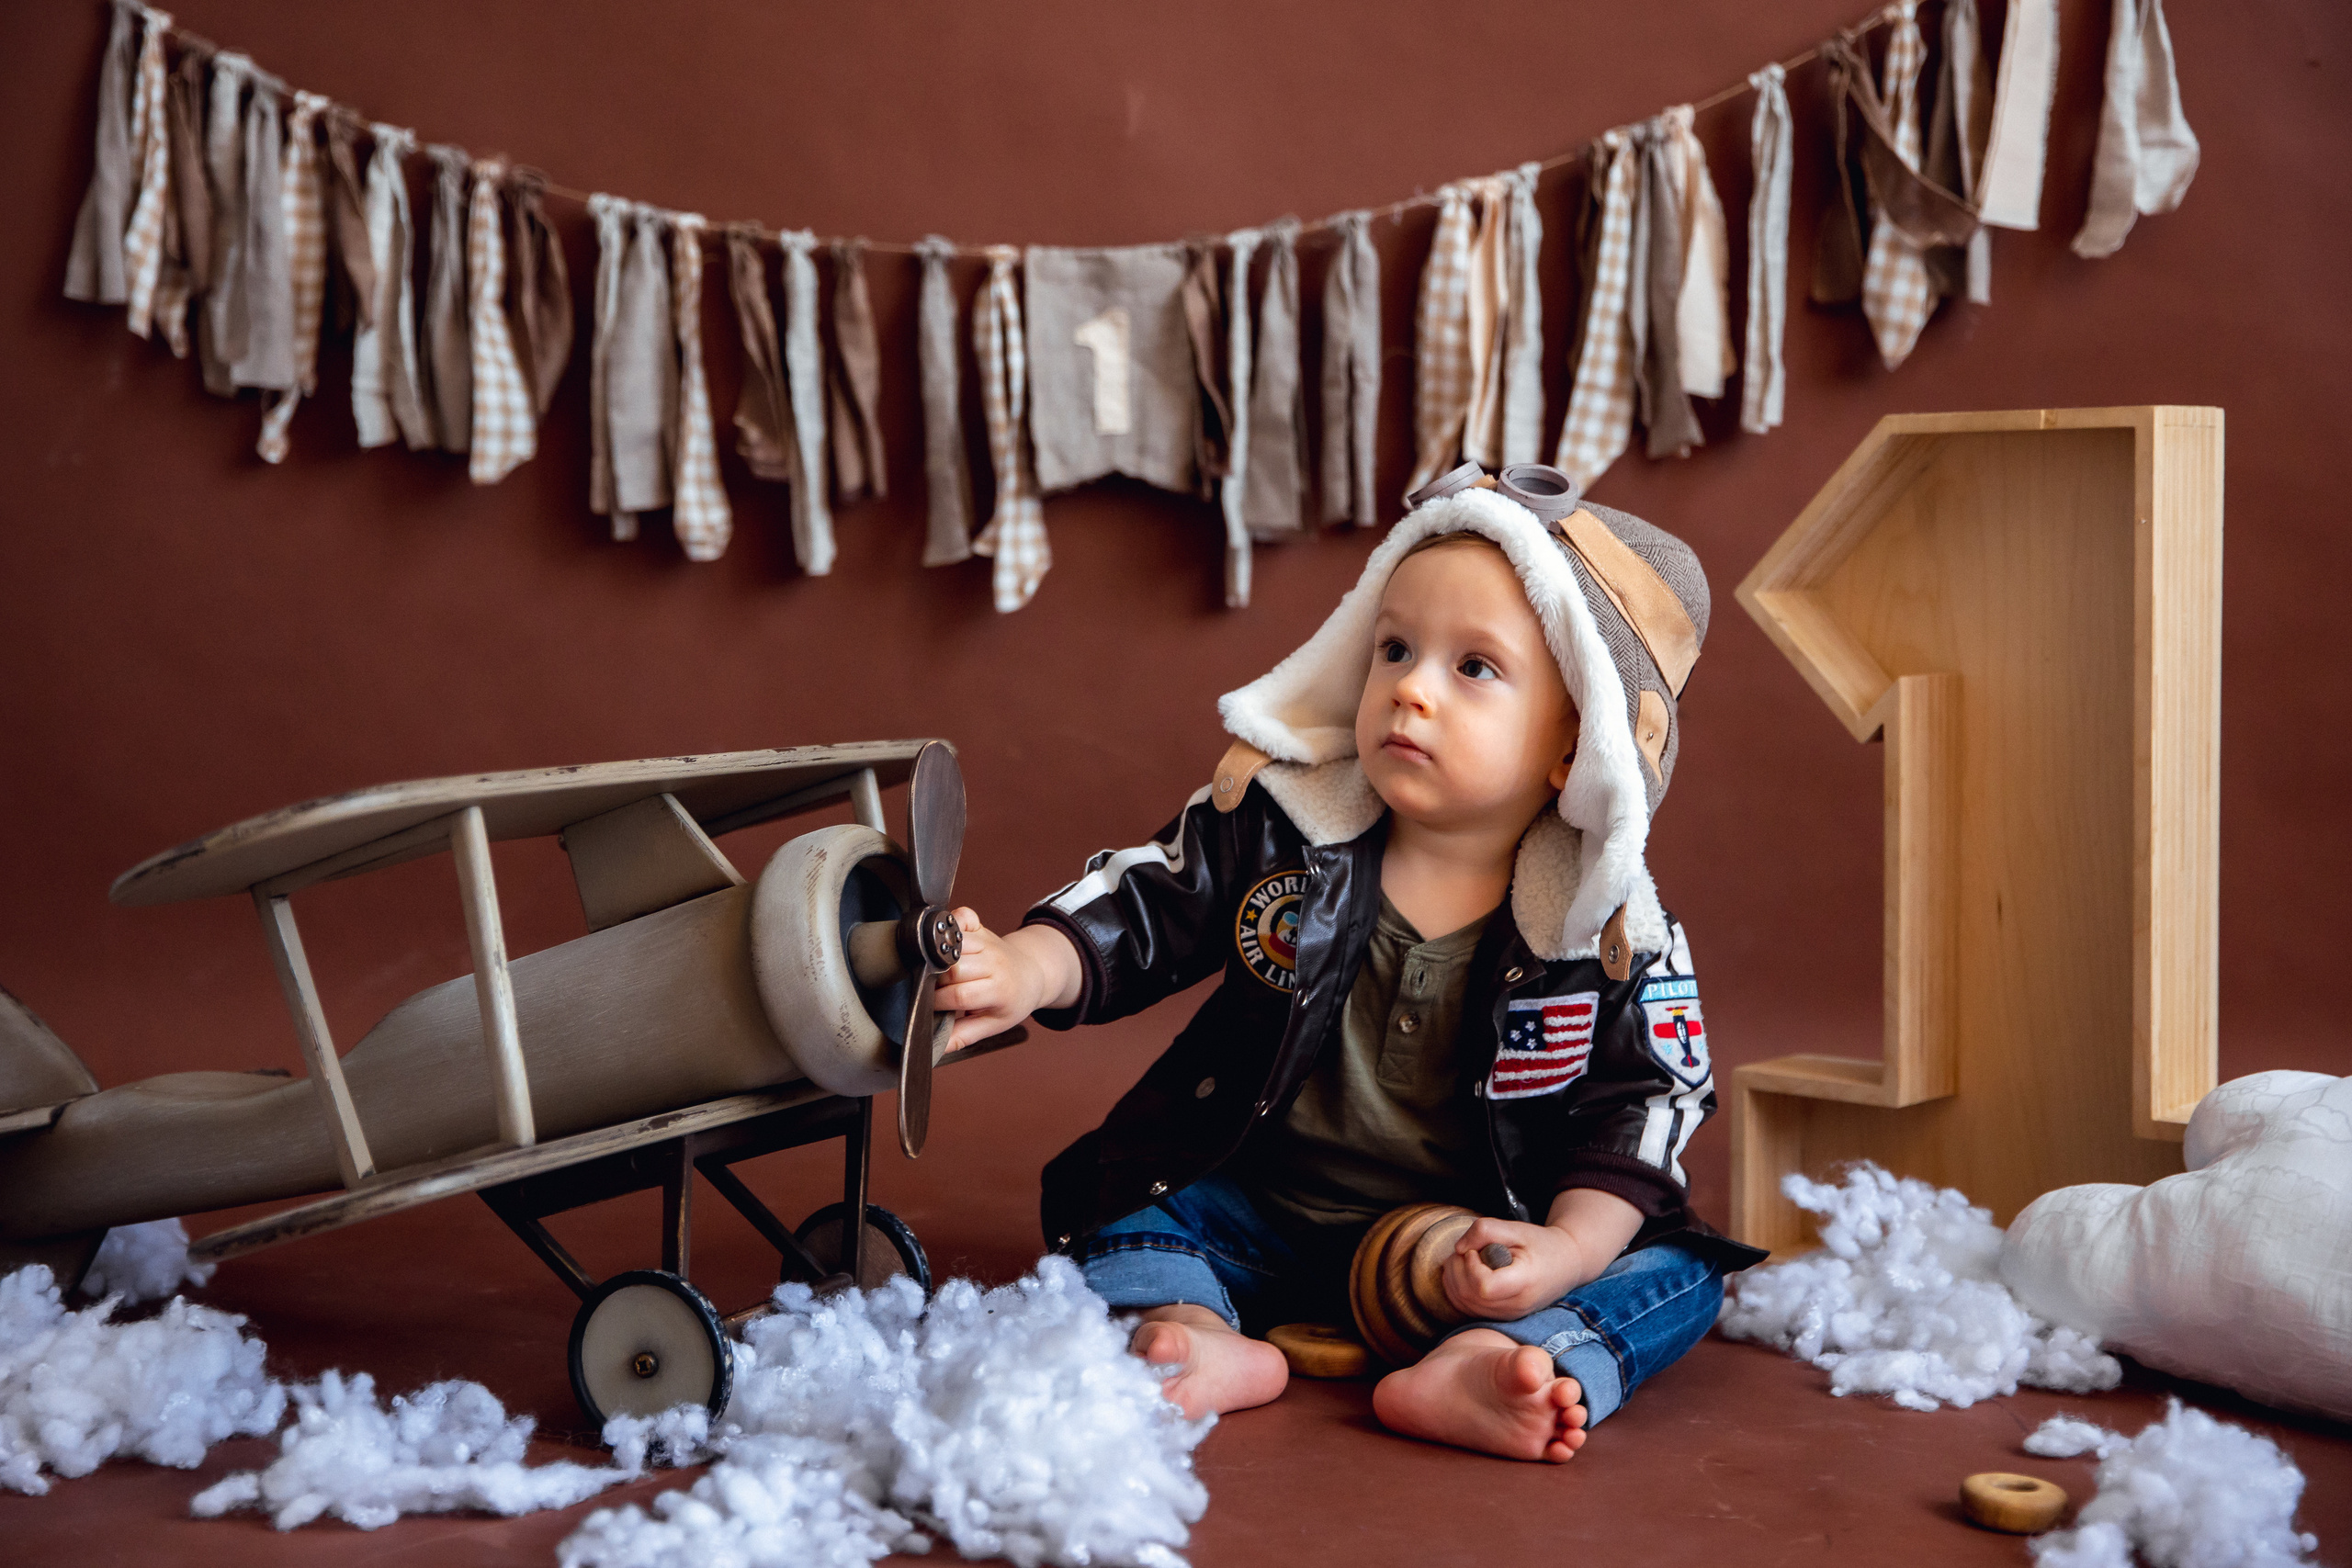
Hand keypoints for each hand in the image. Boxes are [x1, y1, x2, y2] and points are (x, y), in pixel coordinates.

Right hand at [933, 911, 1081, 1049]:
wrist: (1032, 974)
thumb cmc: (1011, 1001)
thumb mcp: (993, 1024)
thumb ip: (964, 1036)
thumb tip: (936, 1048)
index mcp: (999, 990)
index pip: (960, 995)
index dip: (939, 1003)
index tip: (930, 1008)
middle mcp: (994, 962)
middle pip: (954, 969)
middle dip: (936, 982)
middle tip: (933, 991)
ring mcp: (988, 941)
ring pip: (953, 944)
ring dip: (938, 956)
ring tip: (936, 971)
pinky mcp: (981, 927)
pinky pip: (962, 916)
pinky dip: (951, 922)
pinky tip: (945, 939)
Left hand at [1440, 1217, 1581, 1321]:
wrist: (1565, 1265)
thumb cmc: (1542, 1245)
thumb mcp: (1517, 1228)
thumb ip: (1485, 1230)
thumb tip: (1459, 1248)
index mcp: (1524, 1283)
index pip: (1484, 1287)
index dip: (1471, 1266)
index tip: (1477, 1251)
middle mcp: (1515, 1306)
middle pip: (1469, 1296)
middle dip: (1457, 1269)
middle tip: (1468, 1250)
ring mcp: (1506, 1315)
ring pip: (1463, 1304)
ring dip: (1454, 1278)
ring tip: (1469, 1259)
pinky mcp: (1499, 1317)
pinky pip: (1466, 1308)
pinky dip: (1457, 1289)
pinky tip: (1467, 1272)